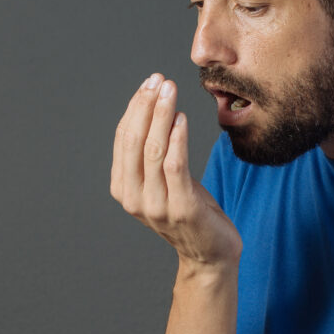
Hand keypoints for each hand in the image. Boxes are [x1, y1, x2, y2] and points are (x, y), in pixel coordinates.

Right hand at [111, 73, 241, 269]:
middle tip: (159, 80)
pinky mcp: (182, 208)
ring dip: (161, 115)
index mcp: (123, 189)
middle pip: (134, 141)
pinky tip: (181, 119)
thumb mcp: (164, 182)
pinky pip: (175, 166)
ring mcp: (156, 206)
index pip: (123, 139)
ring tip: (170, 91)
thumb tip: (151, 109)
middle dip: (145, 106)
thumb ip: (152, 156)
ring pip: (153, 150)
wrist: (211, 253)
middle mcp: (134, 199)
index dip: (134, 108)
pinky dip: (177, 139)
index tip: (149, 83)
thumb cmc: (190, 210)